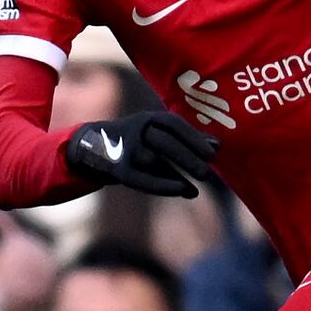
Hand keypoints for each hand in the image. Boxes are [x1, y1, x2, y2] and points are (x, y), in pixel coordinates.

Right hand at [61, 112, 216, 198]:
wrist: (92, 148)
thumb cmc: (137, 142)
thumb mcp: (159, 136)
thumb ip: (186, 141)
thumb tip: (218, 146)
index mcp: (148, 119)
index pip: (173, 124)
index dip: (193, 137)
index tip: (213, 153)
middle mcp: (135, 130)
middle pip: (164, 142)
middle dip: (186, 157)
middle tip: (206, 172)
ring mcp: (124, 149)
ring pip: (153, 161)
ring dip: (176, 174)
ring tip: (195, 187)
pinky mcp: (117, 170)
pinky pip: (141, 179)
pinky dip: (163, 185)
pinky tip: (182, 191)